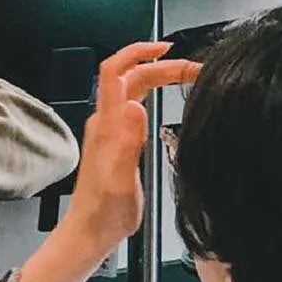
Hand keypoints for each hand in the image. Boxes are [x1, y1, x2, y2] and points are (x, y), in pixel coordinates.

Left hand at [62, 42, 200, 249]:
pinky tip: (165, 99)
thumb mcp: (122, 179)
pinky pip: (131, 105)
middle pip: (129, 76)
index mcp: (106, 125)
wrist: (90, 232)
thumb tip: (134, 104)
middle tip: (192, 68)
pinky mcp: (114, 141)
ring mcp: (108, 130)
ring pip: (131, 89)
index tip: (165, 48)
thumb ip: (128, 141)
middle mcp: (104, 122)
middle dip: (159, 65)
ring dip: (156, 76)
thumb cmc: (106, 213)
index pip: (115, 72)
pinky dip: (151, 93)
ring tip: (184, 76)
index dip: (138, 52)